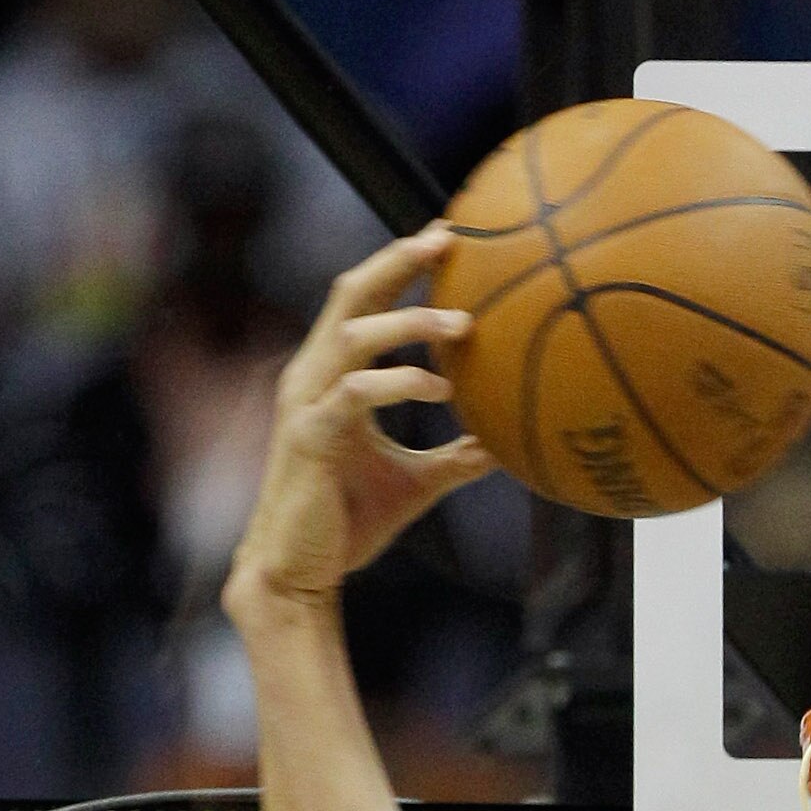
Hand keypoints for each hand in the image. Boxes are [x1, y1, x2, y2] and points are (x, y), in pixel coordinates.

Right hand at [224, 227, 490, 620]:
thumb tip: (509, 445)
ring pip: (351, 335)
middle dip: (397, 261)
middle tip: (448, 240)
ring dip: (408, 322)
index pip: (364, 302)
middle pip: (351, 293)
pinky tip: (441, 387)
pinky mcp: (309, 437)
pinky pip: (355, 393)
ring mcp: (308, 403)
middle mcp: (314, 376)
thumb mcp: (418, 483)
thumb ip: (457, 457)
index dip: (399, 266)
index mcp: (333, 376)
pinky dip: (398, 382)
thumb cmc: (349, 523)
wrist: (300, 572)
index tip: (447, 239)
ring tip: (463, 323)